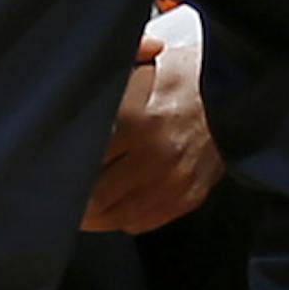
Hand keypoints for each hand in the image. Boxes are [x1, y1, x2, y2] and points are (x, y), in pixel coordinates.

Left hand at [82, 11, 223, 234]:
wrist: (237, 92)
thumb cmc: (181, 76)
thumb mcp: (137, 67)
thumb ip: (104, 77)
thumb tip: (65, 91)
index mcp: (137, 120)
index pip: (82, 162)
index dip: (63, 168)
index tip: (51, 167)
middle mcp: (156, 156)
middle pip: (94, 198)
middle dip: (73, 198)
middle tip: (60, 190)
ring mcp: (174, 182)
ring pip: (114, 218)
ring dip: (93, 214)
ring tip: (81, 201)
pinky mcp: (188, 198)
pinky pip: (140, 222)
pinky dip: (122, 217)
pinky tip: (114, 201)